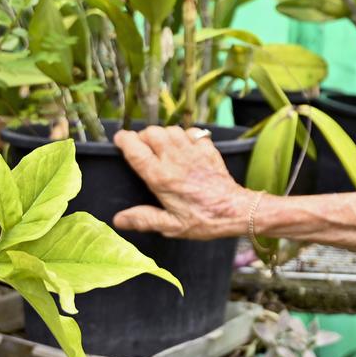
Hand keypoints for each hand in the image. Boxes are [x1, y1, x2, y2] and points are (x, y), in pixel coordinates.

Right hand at [112, 125, 252, 239]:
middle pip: (152, 133)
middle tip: (142, 148)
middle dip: (143, 136)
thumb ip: (144, 219)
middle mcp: (175, 159)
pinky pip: (193, 131)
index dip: (124, 140)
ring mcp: (193, 152)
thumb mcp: (171, 226)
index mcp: (161, 178)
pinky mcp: (209, 149)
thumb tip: (118, 219)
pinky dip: (185, 134)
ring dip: (163, 134)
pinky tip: (184, 146)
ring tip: (161, 147)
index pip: (136, 149)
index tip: (119, 140)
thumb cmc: (204, 220)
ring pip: (171, 129)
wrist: (237, 210)